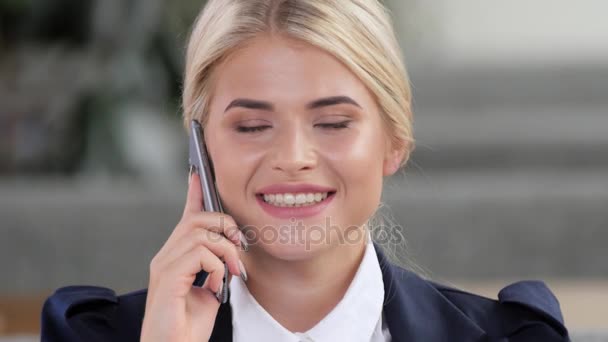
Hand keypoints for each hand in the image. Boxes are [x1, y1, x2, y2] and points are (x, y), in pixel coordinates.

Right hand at [140, 171, 244, 341]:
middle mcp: (165, 256)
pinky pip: (200, 253)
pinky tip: (214, 286)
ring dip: (225, 251)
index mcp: (175, 257)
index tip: (198, 173)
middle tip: (239, 248)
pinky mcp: (168, 276)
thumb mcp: (210, 292)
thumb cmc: (188, 327)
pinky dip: (217, 267)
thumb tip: (230, 256)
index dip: (193, 194)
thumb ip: (216, 269)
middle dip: (224, 226)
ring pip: (200, 233)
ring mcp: (164, 265)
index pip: (184, 218)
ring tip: (233, 273)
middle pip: (196, 219)